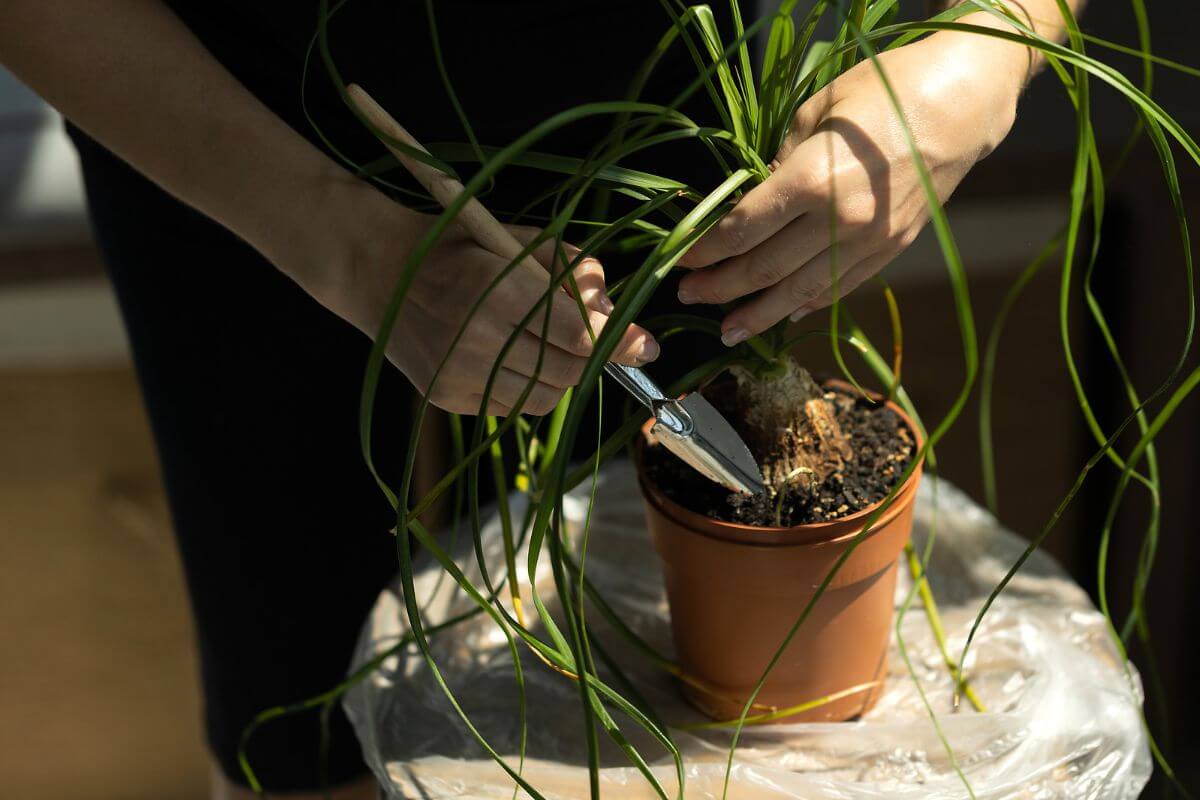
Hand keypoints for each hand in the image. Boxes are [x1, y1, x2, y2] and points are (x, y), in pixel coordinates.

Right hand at [288, 183, 658, 415]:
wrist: (376, 271)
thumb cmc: (456, 245)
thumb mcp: (516, 238)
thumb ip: (570, 269)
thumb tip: (613, 310)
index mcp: (495, 289)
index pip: (578, 335)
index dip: (618, 343)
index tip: (646, 346)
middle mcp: (475, 338)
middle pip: (569, 370)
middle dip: (593, 356)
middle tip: (599, 339)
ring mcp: (459, 374)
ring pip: (546, 396)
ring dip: (561, 372)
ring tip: (542, 340)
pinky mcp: (448, 398)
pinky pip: (513, 406)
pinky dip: (528, 385)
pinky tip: (510, 355)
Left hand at [676, 20, 1027, 344]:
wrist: (960, 106)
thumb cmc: (881, 94)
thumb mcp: (814, 115)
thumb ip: (777, 164)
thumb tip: (750, 203)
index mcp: (810, 180)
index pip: (741, 230)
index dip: (704, 250)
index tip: (681, 260)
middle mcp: (838, 220)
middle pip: (762, 268)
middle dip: (719, 287)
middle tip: (690, 295)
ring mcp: (867, 242)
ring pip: (799, 293)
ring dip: (758, 315)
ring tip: (728, 331)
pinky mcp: (890, 251)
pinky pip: (839, 288)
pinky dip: (806, 304)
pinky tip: (783, 314)